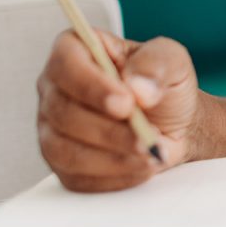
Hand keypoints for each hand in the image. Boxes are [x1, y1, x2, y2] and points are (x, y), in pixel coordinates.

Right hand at [36, 29, 200, 191]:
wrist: (173, 123)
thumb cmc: (164, 86)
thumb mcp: (172, 61)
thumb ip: (157, 64)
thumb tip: (138, 87)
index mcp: (75, 50)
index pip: (65, 64)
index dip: (92, 87)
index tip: (126, 103)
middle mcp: (55, 88)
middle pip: (62, 112)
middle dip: (109, 130)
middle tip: (147, 137)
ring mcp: (52, 127)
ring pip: (64, 149)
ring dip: (112, 156)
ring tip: (150, 153)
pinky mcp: (62, 162)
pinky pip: (75, 176)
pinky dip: (113, 176)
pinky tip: (140, 167)